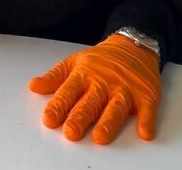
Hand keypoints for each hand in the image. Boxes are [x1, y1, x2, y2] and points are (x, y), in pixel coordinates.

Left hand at [29, 34, 160, 143]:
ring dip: (109, 122)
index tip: (50, 120)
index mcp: (85, 75)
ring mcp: (126, 89)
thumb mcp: (75, 62)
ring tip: (100, 136)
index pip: (69, 92)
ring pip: (116, 107)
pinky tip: (144, 132)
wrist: (134, 44)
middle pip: (91, 102)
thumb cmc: (102, 59)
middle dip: (81, 117)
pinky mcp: (146, 94)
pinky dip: (147, 120)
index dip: (59, 106)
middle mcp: (105, 83)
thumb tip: (34, 86)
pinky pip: (147, 109)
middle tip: (72, 132)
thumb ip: (55, 77)